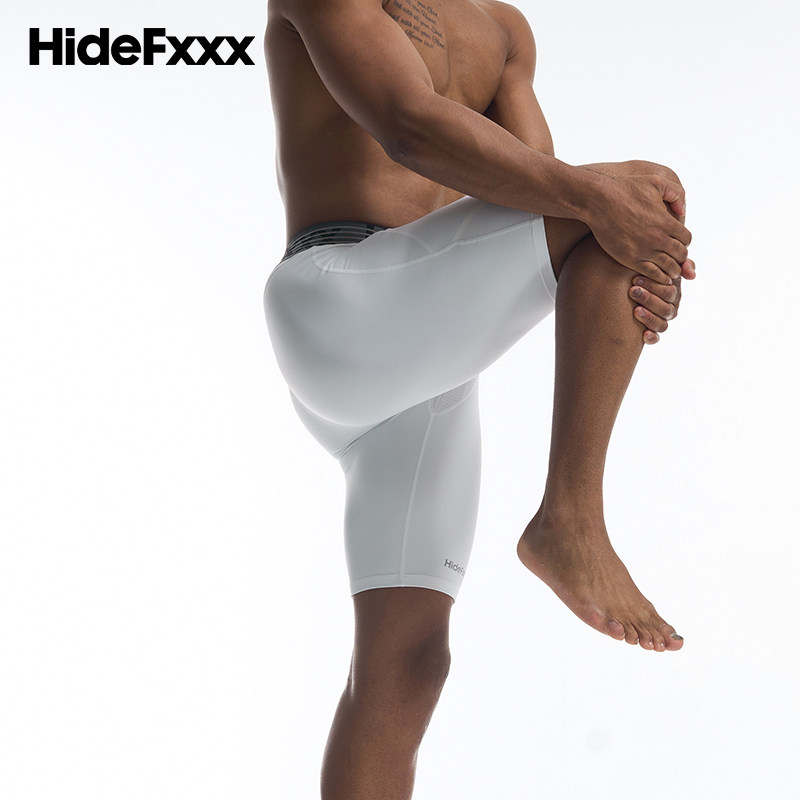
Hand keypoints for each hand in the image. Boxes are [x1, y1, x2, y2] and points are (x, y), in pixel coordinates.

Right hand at [583, 169, 692, 284]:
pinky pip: (653, 274)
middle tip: (675, 258)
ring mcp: (644, 251)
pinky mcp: (630, 259)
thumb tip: (683, 211)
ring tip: (670, 270)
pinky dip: (660, 277)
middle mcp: (658, 238)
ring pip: (669, 267)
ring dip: (672, 269)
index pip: (686, 238)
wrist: (598, 201)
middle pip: (680, 254)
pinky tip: (660, 276)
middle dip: (680, 256)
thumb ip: (675, 193)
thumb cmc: (625, 188)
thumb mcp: (656, 181)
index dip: (684, 241)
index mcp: (666, 222)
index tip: (677, 243)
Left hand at [629, 271, 691, 343]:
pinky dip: (652, 337)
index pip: (669, 292)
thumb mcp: (658, 264)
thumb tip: (691, 275)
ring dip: (649, 317)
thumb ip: (679, 264)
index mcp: (672, 293)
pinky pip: (656, 338)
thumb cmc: (641, 272)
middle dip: (648, 299)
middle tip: (632, 290)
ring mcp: (661, 321)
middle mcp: (669, 308)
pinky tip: (644, 334)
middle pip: (665, 308)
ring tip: (635, 310)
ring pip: (661, 324)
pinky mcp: (652, 332)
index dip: (654, 286)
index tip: (635, 279)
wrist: (625, 281)